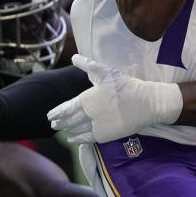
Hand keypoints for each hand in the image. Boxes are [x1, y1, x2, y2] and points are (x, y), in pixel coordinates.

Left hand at [47, 55, 182, 142]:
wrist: (146, 103)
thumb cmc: (126, 85)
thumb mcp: (106, 72)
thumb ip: (88, 65)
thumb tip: (75, 57)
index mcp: (86, 99)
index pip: (66, 109)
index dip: (57, 113)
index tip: (49, 115)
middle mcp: (88, 115)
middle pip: (69, 121)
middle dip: (60, 123)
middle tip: (53, 124)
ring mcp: (96, 126)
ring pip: (77, 131)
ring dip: (68, 131)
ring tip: (63, 131)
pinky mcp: (105, 135)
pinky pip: (87, 138)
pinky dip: (78, 139)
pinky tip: (73, 139)